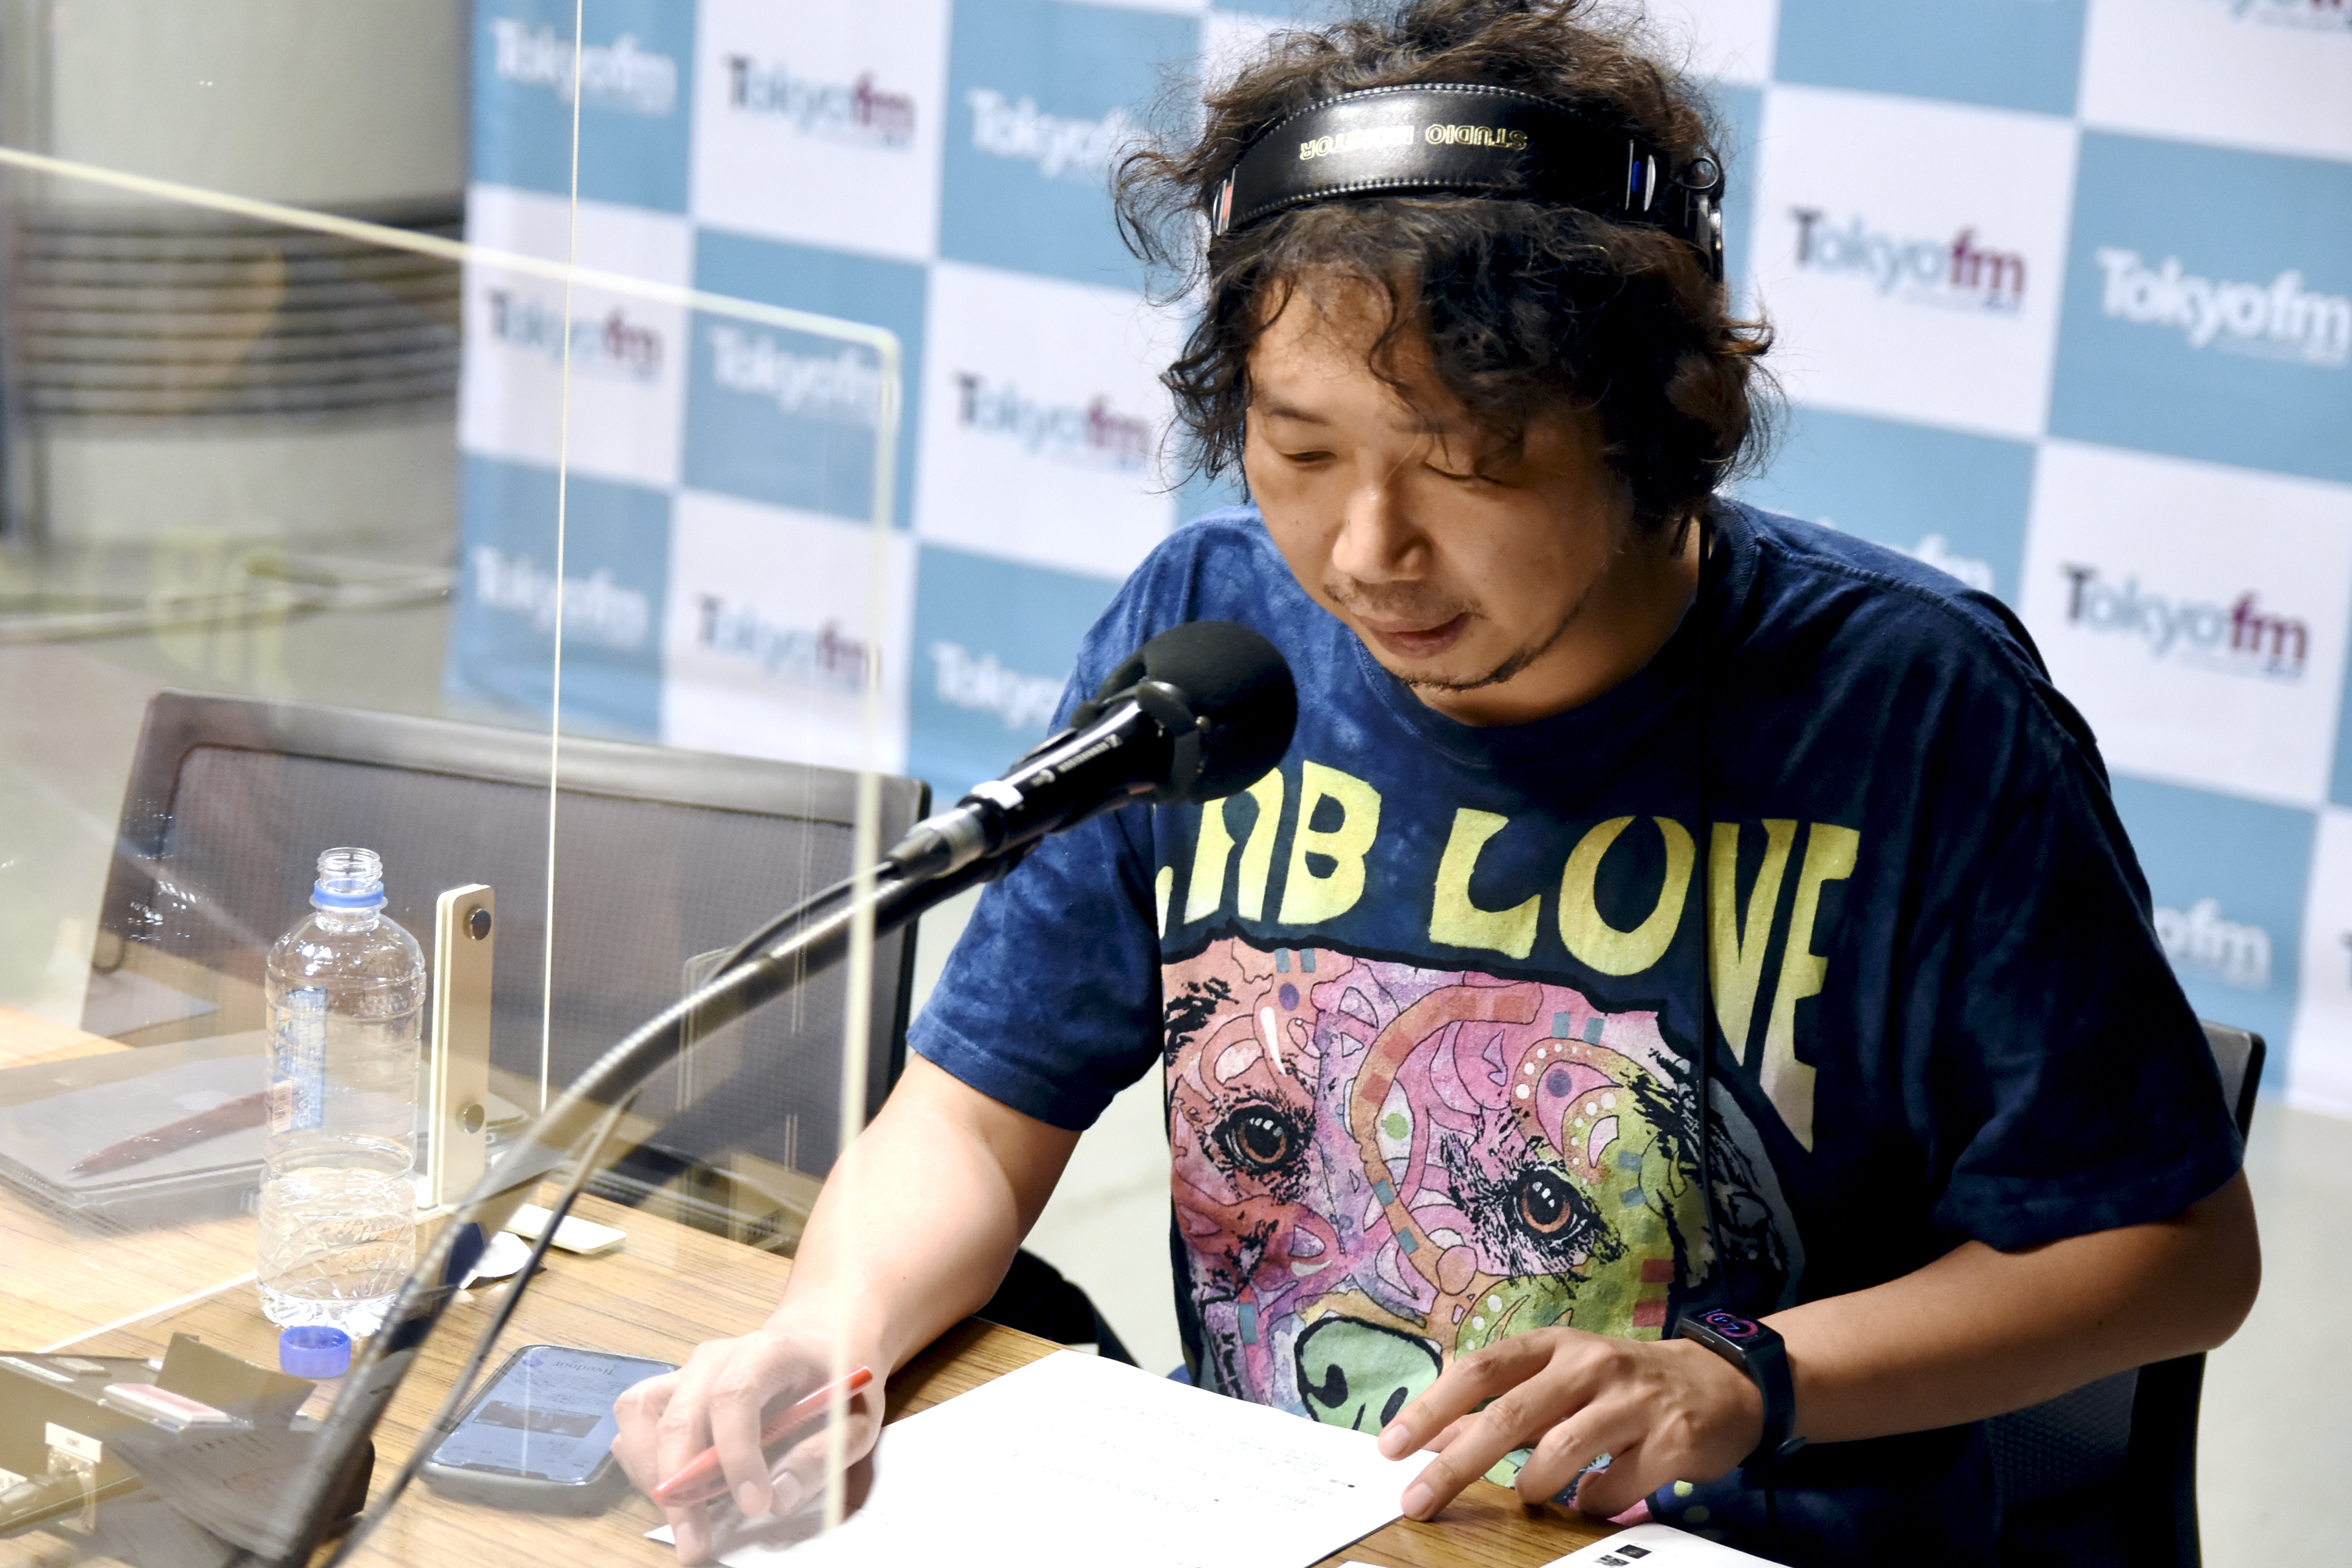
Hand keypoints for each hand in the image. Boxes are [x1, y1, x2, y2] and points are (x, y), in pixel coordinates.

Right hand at [611, 1326, 882, 1564]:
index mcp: (769, 1350)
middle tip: (695, 1540)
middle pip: (679, 1415)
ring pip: (639, 1414)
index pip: (735, 1396)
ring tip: (681, 1518)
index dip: (737, 1455)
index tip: (754, 1505)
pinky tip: (675, 1493)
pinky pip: (635, 1422)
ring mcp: (687, 1370)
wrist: (821, 1337)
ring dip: (651, 1474)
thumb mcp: (857, 1416)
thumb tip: (779, 1499)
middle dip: (681, 1486)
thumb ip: (823, 1455)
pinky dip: (643, 1464)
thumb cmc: (839, 1376)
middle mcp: (717, 1355)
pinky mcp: (670, 1389)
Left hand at [1374, 1326, 1764, 1520]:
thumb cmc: (1621, 1383)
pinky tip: (1594, 1497)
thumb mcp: (1559, 1379)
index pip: (1479, 1370)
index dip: (1431, 1407)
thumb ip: (1500, 1404)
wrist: (1721, 1383)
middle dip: (1456, 1463)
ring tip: (1535, 1493)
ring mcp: (1632, 1399)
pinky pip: (1613, 1486)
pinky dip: (1592, 1502)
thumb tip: (1433, 1439)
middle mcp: (1589, 1363)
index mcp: (1553, 1344)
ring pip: (1560, 1451)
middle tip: (1417, 1500)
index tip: (1391, 1446)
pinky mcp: (1670, 1438)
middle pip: (1509, 1415)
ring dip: (1534, 1485)